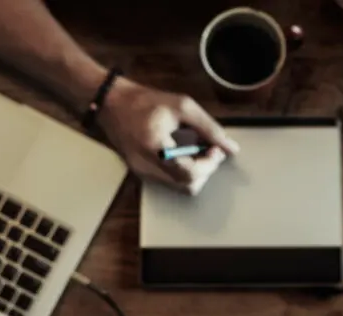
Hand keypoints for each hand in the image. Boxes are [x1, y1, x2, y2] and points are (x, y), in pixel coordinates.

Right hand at [98, 78, 239, 194]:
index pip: (190, 173)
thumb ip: (209, 128)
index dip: (209, 164)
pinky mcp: (142, 174)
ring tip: (197, 150)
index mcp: (155, 148)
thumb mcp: (182, 106)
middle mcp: (146, 167)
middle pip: (188, 186)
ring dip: (196, 171)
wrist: (112, 104)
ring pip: (180, 187)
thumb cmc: (145, 101)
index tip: (216, 149)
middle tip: (210, 150)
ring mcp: (143, 173)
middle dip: (205, 170)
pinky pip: (170, 181)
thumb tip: (231, 148)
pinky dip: (183, 170)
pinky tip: (183, 152)